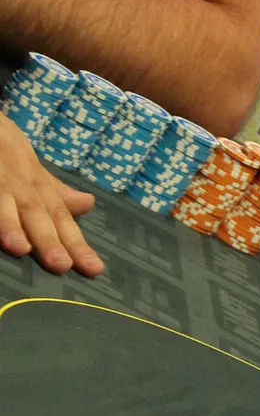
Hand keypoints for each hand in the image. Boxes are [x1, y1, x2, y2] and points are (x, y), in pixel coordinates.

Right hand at [0, 114, 102, 275]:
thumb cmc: (3, 145)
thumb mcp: (31, 165)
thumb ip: (54, 190)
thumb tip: (88, 204)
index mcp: (36, 182)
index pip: (60, 216)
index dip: (76, 242)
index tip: (94, 269)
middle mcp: (19, 179)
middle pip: (36, 210)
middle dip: (49, 238)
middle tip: (62, 265)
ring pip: (4, 200)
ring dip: (10, 224)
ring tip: (21, 248)